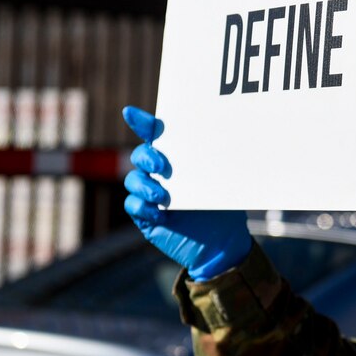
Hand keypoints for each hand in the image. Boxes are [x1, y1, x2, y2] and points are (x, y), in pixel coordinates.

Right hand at [122, 105, 251, 280]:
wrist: (222, 243)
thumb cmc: (224, 206)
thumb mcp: (223, 180)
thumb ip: (213, 162)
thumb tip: (221, 137)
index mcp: (178, 158)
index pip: (155, 135)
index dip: (141, 122)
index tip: (131, 112)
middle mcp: (160, 173)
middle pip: (139, 155)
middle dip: (146, 157)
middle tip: (162, 165)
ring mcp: (151, 194)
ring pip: (133, 180)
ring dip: (145, 185)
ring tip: (163, 196)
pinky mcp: (146, 217)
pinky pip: (133, 206)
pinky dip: (143, 208)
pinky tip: (161, 214)